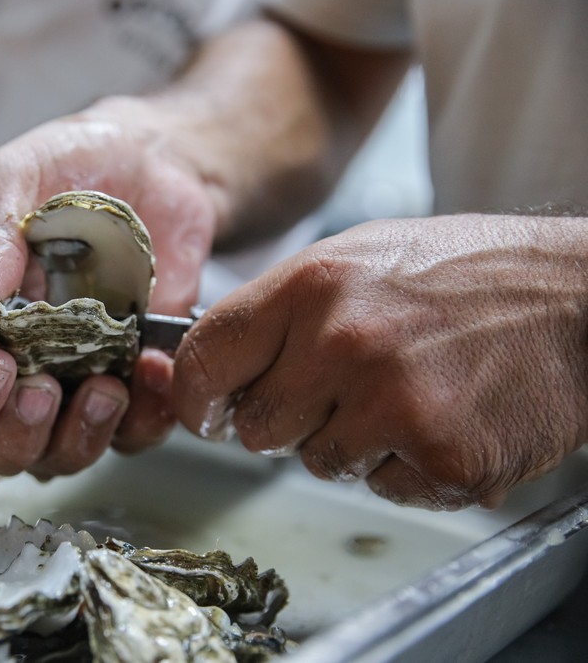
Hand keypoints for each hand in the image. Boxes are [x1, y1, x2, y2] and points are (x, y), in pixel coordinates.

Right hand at [0, 98, 219, 484]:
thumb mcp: (16, 179)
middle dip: (16, 438)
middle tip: (46, 390)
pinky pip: (134, 433)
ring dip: (81, 438)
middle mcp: (20, 366)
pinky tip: (156, 369)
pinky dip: (146, 419)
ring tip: (109, 384)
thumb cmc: (72, 162)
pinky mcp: (135, 380)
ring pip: (62, 455)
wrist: (158, 162)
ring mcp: (78, 379)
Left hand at [174, 214, 587, 509]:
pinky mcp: (440, 457)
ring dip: (352, 442)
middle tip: (339, 392)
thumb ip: (281, 310)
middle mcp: (341, 342)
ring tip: (406, 393)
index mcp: (310, 284)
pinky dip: (406, 467)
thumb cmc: (465, 275)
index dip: (196, 396)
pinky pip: (381, 487)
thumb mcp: (357, 259)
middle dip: (286, 420)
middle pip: (256, 427)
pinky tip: (441, 419)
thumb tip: (214, 368)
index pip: (204, 358)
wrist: (577, 298)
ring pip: (317, 462)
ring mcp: (391, 403)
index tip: (206, 412)